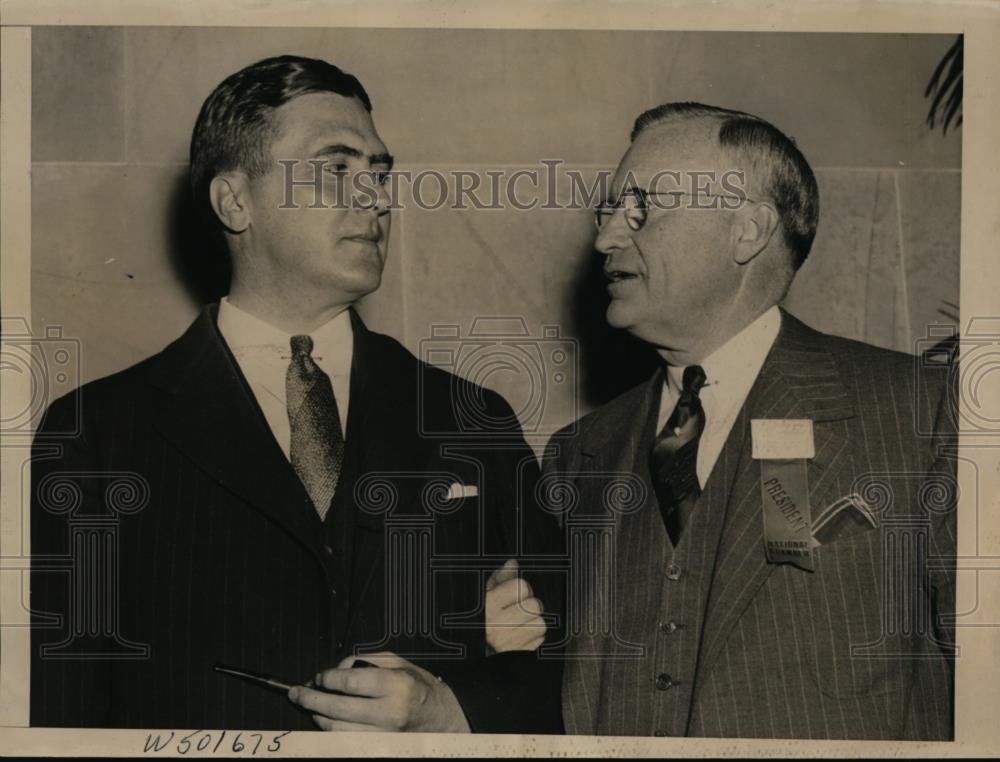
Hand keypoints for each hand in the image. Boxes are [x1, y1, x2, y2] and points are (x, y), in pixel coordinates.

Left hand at [287, 652, 470, 731]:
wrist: (440, 717)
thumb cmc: (418, 687)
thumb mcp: (398, 662)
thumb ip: (366, 661)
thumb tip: (337, 669)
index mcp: (397, 686)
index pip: (351, 683)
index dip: (328, 679)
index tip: (320, 676)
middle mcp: (390, 713)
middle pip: (338, 709)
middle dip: (311, 699)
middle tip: (297, 692)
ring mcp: (384, 735)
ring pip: (337, 730)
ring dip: (317, 716)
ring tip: (309, 705)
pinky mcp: (379, 747)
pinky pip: (345, 741)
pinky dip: (330, 731)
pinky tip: (324, 719)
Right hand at [484, 559, 545, 652]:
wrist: (475, 648)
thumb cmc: (481, 616)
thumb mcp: (485, 593)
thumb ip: (500, 578)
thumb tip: (513, 564)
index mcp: (488, 606)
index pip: (521, 586)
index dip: (520, 587)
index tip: (513, 593)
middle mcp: (497, 626)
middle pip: (534, 605)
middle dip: (529, 604)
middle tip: (518, 608)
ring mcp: (508, 643)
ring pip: (540, 623)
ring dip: (534, 621)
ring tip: (521, 621)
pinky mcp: (517, 654)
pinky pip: (540, 639)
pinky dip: (535, 635)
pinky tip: (522, 633)